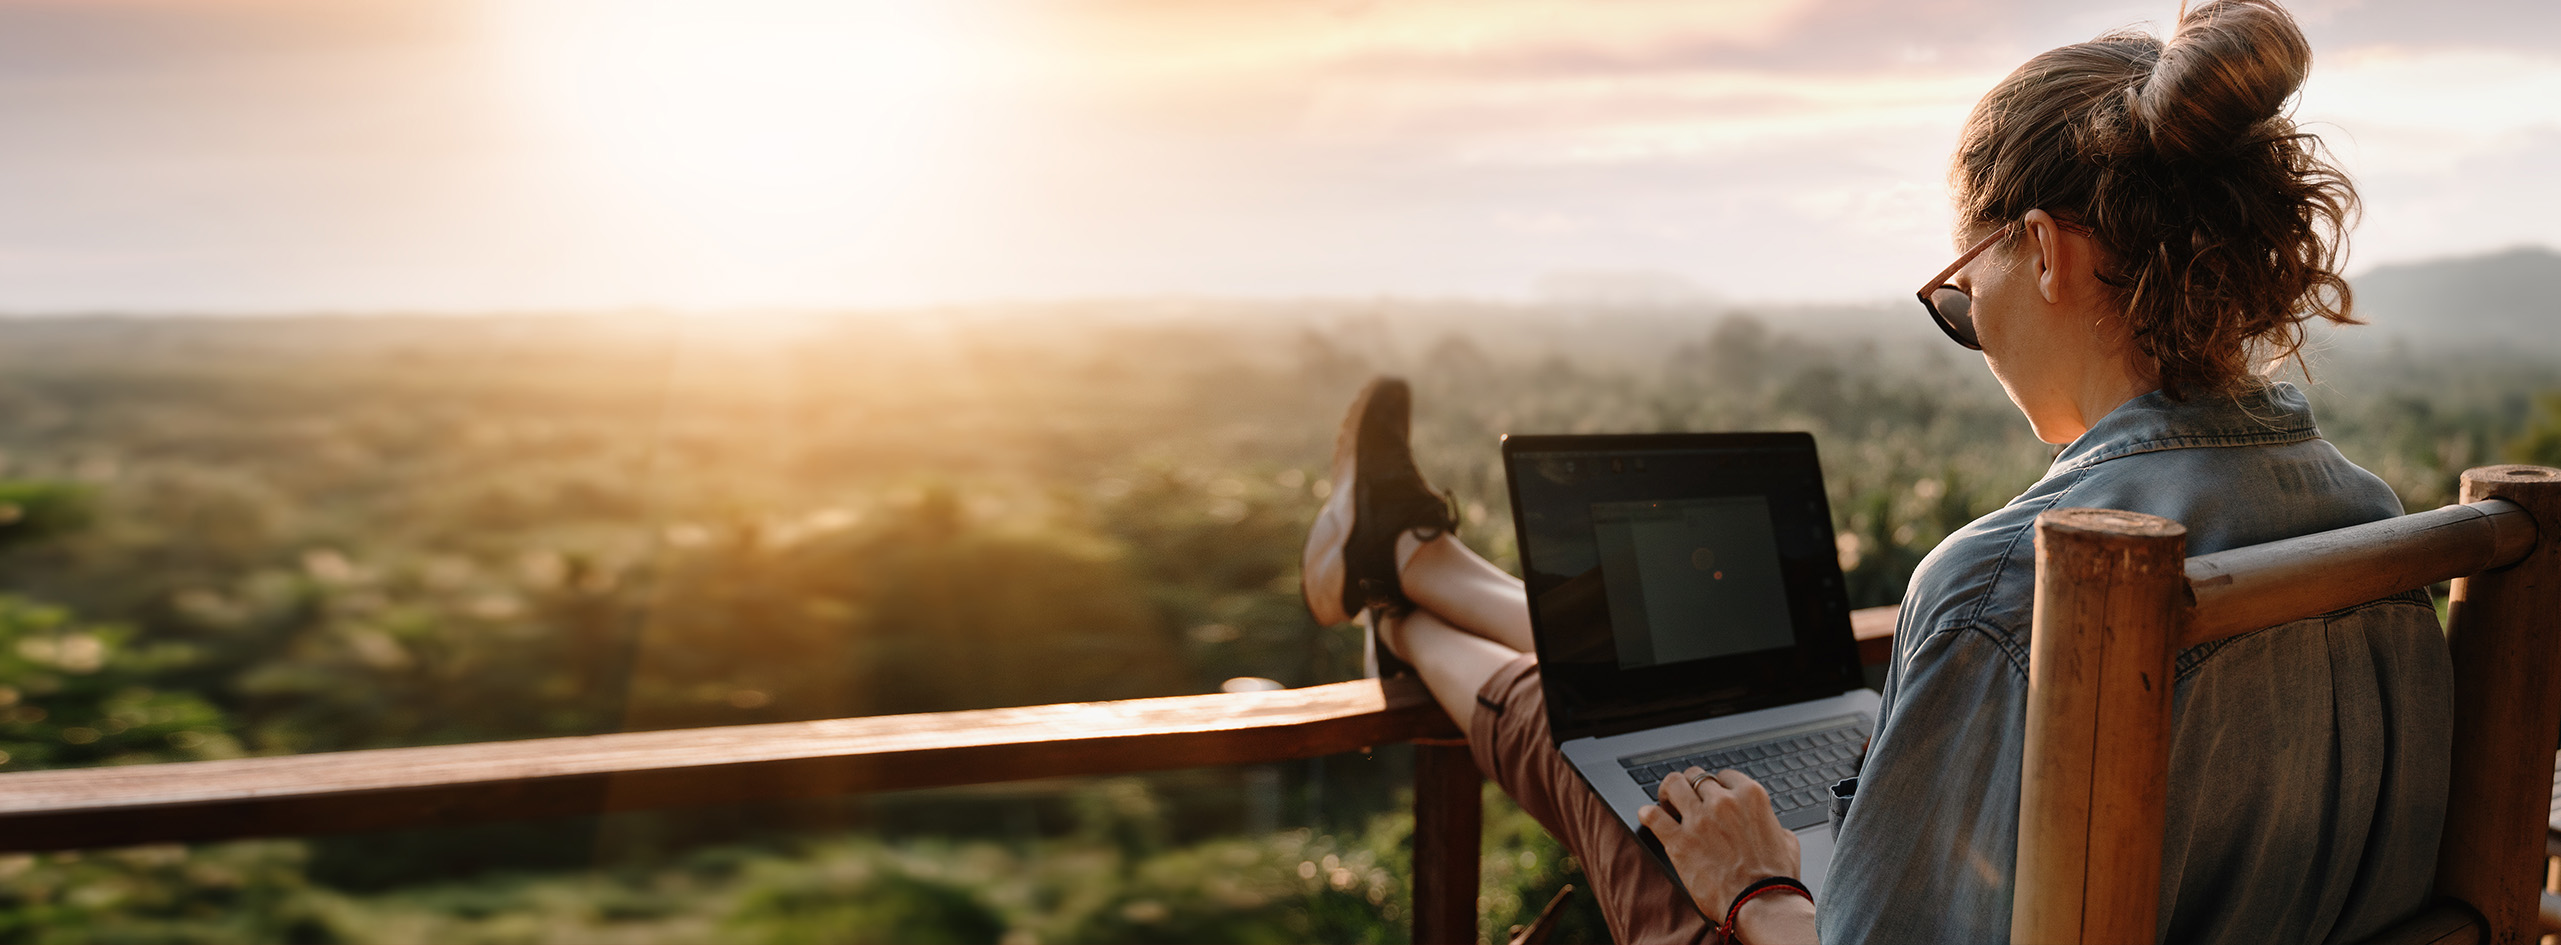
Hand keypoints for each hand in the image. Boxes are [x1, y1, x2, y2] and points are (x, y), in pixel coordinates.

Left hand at [1637, 767, 1803, 923]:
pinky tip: (1648, 816)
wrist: (1761, 903)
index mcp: (1750, 796)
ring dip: (1668, 792)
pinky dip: (1647, 814)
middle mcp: (1723, 801)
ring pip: (1672, 785)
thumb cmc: (1776, 878)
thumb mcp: (1786, 840)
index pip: (1724, 776)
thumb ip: (1770, 823)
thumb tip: (1764, 823)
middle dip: (1690, 786)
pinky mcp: (1679, 841)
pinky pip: (1652, 816)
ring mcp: (1699, 819)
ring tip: (1667, 803)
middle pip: (1696, 777)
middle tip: (1686, 799)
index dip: (1716, 786)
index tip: (1711, 796)